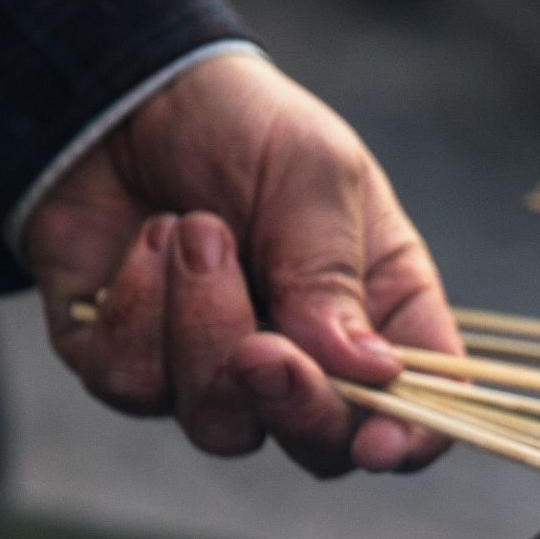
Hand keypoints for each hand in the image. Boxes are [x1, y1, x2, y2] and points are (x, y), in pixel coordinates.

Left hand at [21, 50, 459, 476]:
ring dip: (202, 327)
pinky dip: (136, 310)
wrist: (121, 93)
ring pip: (220, 426)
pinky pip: (133, 388)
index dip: (407, 439)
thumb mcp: (313, 172)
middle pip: (319, 446)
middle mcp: (305, 359)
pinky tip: (146, 241)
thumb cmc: (243, 125)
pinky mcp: (134, 369)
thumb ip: (333, 273)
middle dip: (292, 404)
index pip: (418, 407)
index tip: (378, 444)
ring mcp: (215, 374)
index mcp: (381, 311)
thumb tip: (366, 370)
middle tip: (261, 349)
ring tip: (192, 229)